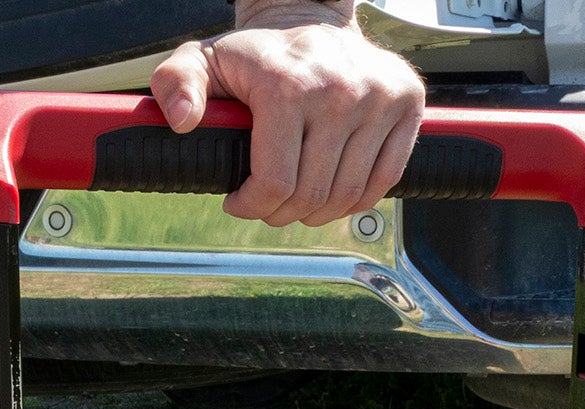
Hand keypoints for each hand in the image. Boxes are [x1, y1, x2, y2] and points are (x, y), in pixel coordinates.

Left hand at [151, 3, 423, 227]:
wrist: (311, 14)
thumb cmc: (258, 52)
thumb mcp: (204, 60)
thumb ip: (177, 84)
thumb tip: (180, 120)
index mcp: (288, 86)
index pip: (275, 182)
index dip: (252, 206)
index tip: (239, 201)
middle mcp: (339, 91)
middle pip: (311, 196)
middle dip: (282, 213)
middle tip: (268, 203)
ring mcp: (378, 98)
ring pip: (348, 197)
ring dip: (318, 213)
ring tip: (299, 199)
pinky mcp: (407, 103)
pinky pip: (383, 182)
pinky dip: (357, 201)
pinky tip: (332, 191)